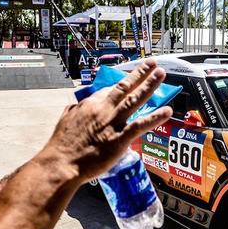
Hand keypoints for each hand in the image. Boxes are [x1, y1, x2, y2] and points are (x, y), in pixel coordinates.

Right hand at [43, 59, 171, 182]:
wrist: (60, 163)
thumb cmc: (61, 145)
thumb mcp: (65, 119)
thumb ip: (74, 110)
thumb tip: (76, 106)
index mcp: (90, 104)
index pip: (110, 90)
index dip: (125, 82)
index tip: (134, 77)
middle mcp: (103, 110)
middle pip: (125, 88)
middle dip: (140, 74)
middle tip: (153, 64)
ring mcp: (112, 124)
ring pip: (134, 100)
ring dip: (149, 86)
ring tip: (161, 75)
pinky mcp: (118, 140)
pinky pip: (139, 126)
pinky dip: (154, 118)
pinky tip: (166, 111)